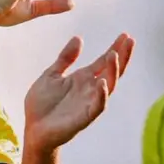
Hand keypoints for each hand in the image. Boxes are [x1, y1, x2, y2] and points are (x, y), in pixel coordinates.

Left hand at [24, 33, 134, 150]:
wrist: (34, 129)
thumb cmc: (42, 104)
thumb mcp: (52, 75)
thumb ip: (65, 58)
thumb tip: (79, 38)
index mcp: (82, 79)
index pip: (103, 61)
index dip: (115, 48)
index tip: (125, 35)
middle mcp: (90, 89)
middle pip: (112, 71)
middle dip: (122, 56)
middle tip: (129, 41)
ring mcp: (88, 103)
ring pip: (108, 86)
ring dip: (112, 71)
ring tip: (114, 55)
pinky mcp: (84, 117)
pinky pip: (98, 106)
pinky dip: (101, 95)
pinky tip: (102, 82)